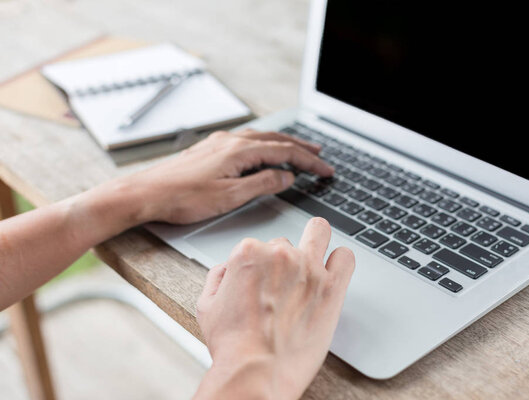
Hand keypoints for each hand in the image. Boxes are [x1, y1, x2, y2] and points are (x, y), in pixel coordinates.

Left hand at [122, 128, 333, 224]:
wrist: (146, 193)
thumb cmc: (183, 198)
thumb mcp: (230, 196)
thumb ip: (262, 184)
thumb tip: (285, 176)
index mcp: (238, 150)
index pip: (284, 152)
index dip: (308, 161)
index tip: (325, 169)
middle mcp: (229, 141)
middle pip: (275, 140)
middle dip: (300, 148)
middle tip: (320, 154)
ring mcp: (218, 143)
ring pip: (259, 138)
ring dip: (282, 143)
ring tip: (298, 149)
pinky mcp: (209, 149)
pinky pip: (244, 141)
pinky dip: (263, 144)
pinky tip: (262, 150)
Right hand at [195, 218, 354, 399]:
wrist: (256, 372)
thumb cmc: (233, 345)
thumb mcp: (207, 306)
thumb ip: (218, 277)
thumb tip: (228, 270)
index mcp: (249, 253)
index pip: (258, 246)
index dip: (258, 267)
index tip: (261, 284)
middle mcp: (280, 255)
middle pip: (286, 244)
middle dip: (283, 262)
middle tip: (283, 286)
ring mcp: (309, 268)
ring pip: (318, 234)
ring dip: (314, 247)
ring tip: (310, 271)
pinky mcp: (332, 287)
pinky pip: (345, 257)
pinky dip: (340, 261)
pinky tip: (333, 273)